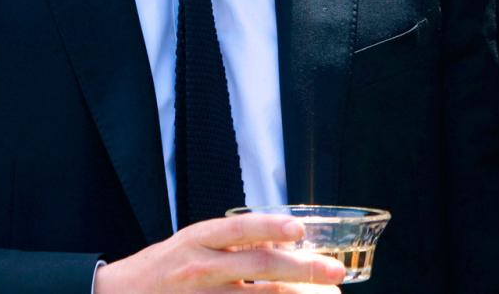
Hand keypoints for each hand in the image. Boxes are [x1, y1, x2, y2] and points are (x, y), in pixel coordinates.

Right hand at [94, 213, 345, 292]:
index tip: (300, 230)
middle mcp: (200, 266)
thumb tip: (281, 238)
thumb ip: (231, 241)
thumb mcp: (192, 240)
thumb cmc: (163, 266)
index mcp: (199, 237)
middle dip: (302, 268)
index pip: (240, 228)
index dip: (271, 226)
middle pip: (258, 265)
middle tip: (335, 271)